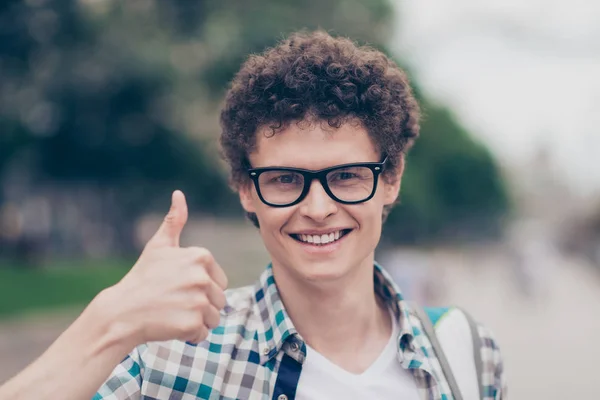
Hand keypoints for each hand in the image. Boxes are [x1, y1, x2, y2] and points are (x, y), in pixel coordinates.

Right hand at [100, 190, 227, 345]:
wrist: (121, 311)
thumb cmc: (142, 278)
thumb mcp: (158, 246)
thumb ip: (174, 221)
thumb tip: (178, 194)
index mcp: (200, 256)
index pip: (220, 281)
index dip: (201, 288)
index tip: (179, 287)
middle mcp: (202, 276)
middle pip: (219, 300)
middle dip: (200, 305)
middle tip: (174, 302)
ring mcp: (198, 300)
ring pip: (214, 318)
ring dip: (197, 321)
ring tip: (173, 313)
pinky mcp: (192, 323)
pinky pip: (203, 334)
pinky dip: (190, 335)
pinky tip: (171, 326)